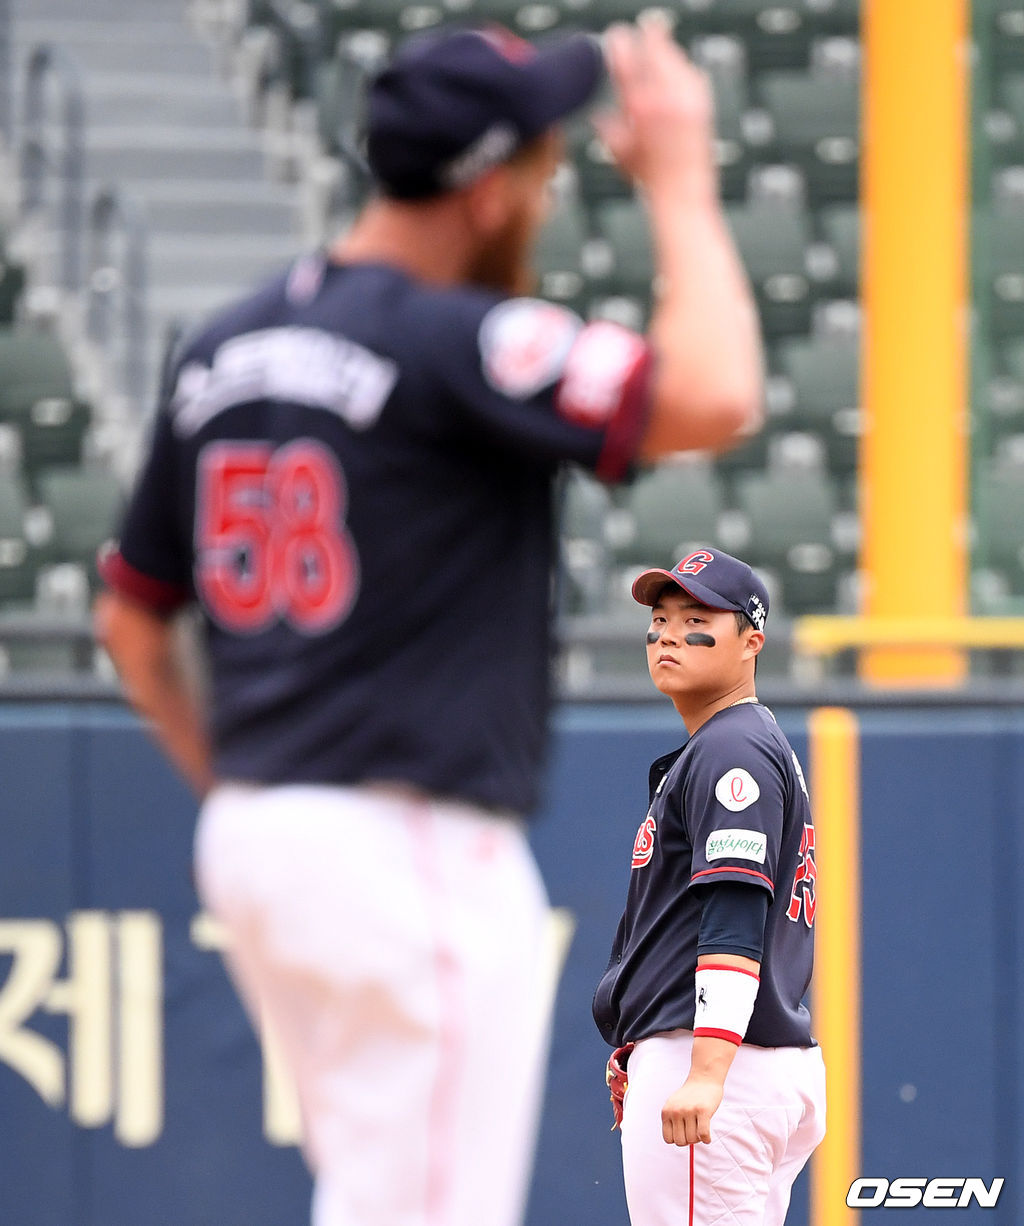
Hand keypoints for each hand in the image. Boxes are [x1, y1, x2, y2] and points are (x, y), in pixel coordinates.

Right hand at [597, 16, 716, 197]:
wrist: (682, 191)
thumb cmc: (650, 178)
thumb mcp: (619, 151)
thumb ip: (607, 126)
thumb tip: (598, 114)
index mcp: (636, 103)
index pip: (624, 58)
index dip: (619, 42)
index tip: (616, 36)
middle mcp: (662, 95)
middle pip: (655, 47)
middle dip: (648, 36)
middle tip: (643, 28)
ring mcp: (684, 96)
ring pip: (674, 58)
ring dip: (665, 50)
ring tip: (657, 49)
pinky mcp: (700, 101)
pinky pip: (689, 72)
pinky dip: (681, 69)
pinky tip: (677, 74)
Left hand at [661, 1074, 723, 1145]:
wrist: (704, 1078)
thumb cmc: (690, 1096)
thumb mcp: (675, 1106)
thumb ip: (673, 1122)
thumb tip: (679, 1142)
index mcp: (666, 1111)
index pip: (668, 1139)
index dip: (677, 1139)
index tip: (684, 1133)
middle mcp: (676, 1111)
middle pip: (680, 1142)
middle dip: (689, 1140)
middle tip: (694, 1131)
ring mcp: (689, 1110)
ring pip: (692, 1140)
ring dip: (698, 1139)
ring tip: (700, 1128)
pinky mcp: (703, 1110)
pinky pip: (703, 1135)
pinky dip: (706, 1139)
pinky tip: (708, 1136)